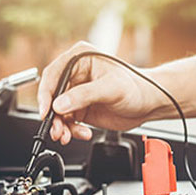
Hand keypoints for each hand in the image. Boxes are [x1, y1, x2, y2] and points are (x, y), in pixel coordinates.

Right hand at [37, 41, 164, 143]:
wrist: (149, 104)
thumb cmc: (137, 87)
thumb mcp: (111, 88)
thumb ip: (84, 95)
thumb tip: (60, 104)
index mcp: (80, 58)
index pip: (53, 74)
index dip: (46, 93)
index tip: (46, 111)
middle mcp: (75, 74)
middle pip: (53, 96)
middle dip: (54, 115)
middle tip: (57, 130)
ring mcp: (77, 92)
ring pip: (58, 111)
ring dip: (60, 126)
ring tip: (66, 136)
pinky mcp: (81, 108)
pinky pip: (67, 121)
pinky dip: (71, 130)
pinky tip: (82, 133)